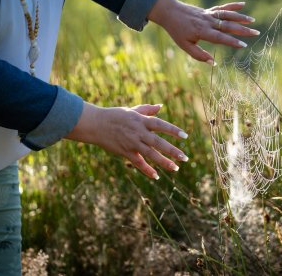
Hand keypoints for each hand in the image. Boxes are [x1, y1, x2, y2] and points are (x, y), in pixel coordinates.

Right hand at [65, 102, 188, 179]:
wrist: (96, 124)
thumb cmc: (115, 115)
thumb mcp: (132, 110)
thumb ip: (147, 109)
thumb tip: (161, 106)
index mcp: (141, 121)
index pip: (161, 125)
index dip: (173, 130)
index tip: (185, 136)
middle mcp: (138, 132)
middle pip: (158, 142)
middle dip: (172, 151)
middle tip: (185, 158)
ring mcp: (132, 143)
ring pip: (151, 154)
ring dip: (164, 162)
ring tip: (175, 168)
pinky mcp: (125, 152)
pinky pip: (138, 162)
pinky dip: (147, 169)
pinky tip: (156, 176)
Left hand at [148, 0, 259, 63]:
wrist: (170, 13)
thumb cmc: (177, 31)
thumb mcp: (185, 46)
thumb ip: (199, 55)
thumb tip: (213, 63)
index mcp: (202, 32)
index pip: (220, 38)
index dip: (232, 41)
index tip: (243, 45)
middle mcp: (208, 22)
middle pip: (228, 26)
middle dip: (242, 30)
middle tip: (256, 33)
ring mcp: (208, 15)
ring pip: (227, 15)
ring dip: (240, 17)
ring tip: (252, 21)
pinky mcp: (208, 10)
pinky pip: (222, 8)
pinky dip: (232, 5)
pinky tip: (243, 5)